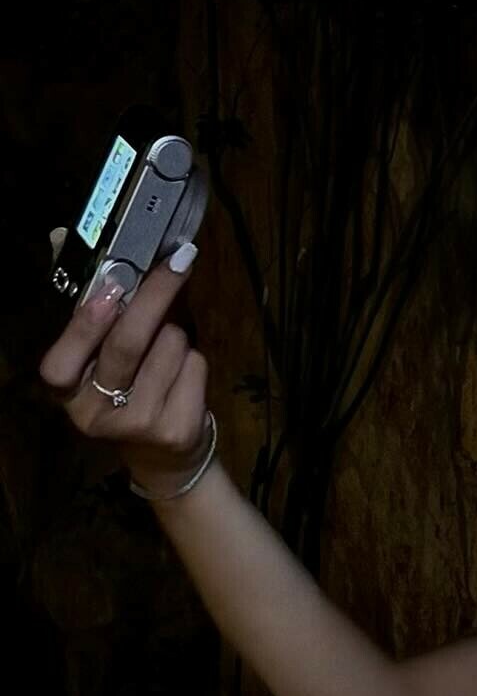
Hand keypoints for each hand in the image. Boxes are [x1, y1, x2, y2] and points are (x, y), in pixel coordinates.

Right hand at [38, 229, 211, 490]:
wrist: (165, 459)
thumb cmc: (128, 391)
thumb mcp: (98, 355)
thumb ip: (86, 303)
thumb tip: (62, 236)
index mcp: (65, 391)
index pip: (61, 359)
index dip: (85, 322)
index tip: (109, 286)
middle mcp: (95, 414)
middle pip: (127, 344)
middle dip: (155, 296)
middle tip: (179, 261)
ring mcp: (138, 425)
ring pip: (169, 349)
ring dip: (178, 334)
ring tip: (170, 348)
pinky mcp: (177, 430)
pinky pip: (195, 369)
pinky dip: (196, 360)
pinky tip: (185, 375)